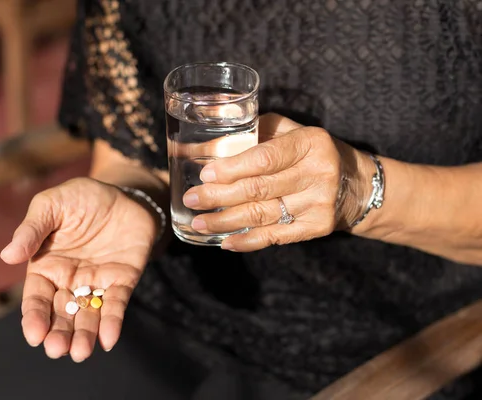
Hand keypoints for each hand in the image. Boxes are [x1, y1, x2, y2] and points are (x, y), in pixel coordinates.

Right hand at [0, 178, 156, 360]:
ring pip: (89, 315)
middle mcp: (70, 280)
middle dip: (59, 333)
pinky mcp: (123, 279)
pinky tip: (108, 339)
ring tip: (81, 353)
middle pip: (62, 314)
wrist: (123, 191)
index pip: (37, 298)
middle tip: (58, 350)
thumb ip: (32, 230)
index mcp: (46, 266)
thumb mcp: (51, 205)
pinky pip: (116, 303)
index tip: (35, 335)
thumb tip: (7, 256)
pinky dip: (112, 321)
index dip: (35, 317)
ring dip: (85, 335)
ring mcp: (97, 282)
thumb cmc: (81, 197)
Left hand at [182, 113, 370, 251]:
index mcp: (309, 143)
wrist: (356, 184)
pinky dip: (247, 241)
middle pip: (259, 189)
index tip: (205, 175)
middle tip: (192, 200)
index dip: (232, 168)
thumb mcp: (290, 132)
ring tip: (199, 223)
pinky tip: (225, 242)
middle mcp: (317, 173)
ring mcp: (319, 204)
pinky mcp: (318, 228)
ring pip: (262, 215)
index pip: (264, 158)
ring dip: (225, 222)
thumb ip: (253, 134)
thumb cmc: (310, 152)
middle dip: (219, 197)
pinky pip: (276, 237)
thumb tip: (206, 146)